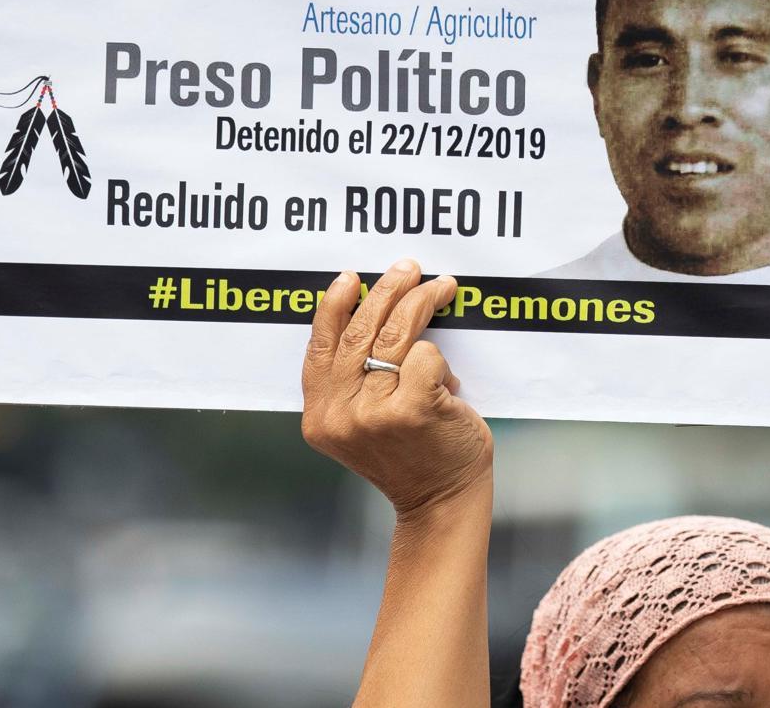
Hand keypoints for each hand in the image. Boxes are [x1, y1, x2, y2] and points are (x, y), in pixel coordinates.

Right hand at [301, 258, 492, 521]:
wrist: (440, 500)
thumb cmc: (411, 453)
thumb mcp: (363, 422)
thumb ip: (354, 381)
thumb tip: (373, 312)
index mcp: (320, 416)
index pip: (319, 348)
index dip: (333, 307)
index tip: (349, 279)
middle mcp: (340, 415)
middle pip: (358, 331)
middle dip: (386, 291)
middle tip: (408, 269)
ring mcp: (375, 413)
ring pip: (396, 334)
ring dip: (421, 301)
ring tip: (440, 287)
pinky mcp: (413, 409)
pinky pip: (426, 355)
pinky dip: (441, 357)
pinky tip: (450, 375)